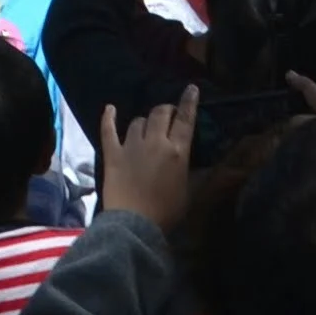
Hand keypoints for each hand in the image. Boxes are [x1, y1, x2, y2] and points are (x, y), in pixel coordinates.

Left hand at [98, 90, 197, 230]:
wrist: (134, 224)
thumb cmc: (166, 212)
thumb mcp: (189, 192)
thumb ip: (196, 173)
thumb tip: (206, 163)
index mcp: (177, 151)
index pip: (186, 120)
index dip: (189, 102)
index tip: (191, 89)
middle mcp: (155, 142)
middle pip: (161, 113)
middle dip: (166, 110)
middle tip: (168, 115)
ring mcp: (131, 146)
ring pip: (139, 121)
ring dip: (145, 121)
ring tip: (147, 127)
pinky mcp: (113, 154)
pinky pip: (109, 130)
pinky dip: (109, 118)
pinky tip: (110, 108)